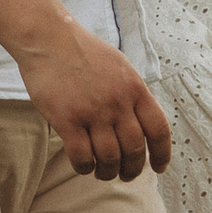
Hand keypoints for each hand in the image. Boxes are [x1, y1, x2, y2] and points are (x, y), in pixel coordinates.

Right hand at [13, 18, 172, 179]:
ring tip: (103, 172)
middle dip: (132, 169)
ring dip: (108, 172)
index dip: (162, 153)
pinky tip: (83, 165)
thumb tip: (141, 123)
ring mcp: (93, 112)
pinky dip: (85, 167)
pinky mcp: (66, 119)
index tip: (159, 167)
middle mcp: (118, 102)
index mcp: (136, 89)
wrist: (50, 38)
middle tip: (125, 175)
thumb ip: (132, 94)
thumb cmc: (84, 53)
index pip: (159, 129)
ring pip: (109, 158)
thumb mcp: (121, 68)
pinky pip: (82, 156)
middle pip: (135, 149)